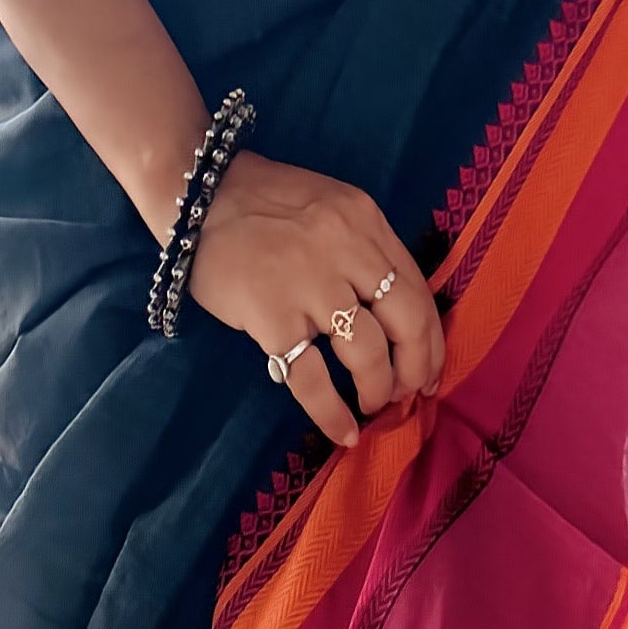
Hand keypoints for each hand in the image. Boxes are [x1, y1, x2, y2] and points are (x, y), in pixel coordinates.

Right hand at [185, 150, 444, 450]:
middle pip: (406, 322)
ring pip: (367, 352)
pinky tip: (342, 431)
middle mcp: (346, 250)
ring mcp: (310, 284)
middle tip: (410, 394)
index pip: (416, 288)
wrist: (197, 197)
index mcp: (365, 222)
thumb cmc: (262, 204)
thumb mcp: (329, 209)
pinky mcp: (272, 317)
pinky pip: (312, 378)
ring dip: (378, 388)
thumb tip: (391, 317)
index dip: (430, 338)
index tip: (430, 369)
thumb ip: (362, 251)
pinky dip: (332, 412)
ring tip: (374, 405)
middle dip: (416, 368)